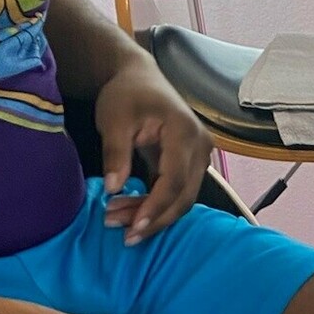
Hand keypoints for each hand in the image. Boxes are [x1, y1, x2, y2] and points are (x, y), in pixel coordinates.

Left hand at [95, 54, 210, 244]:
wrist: (138, 78)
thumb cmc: (126, 94)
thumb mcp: (114, 119)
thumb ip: (115, 153)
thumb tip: (113, 189)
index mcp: (184, 131)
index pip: (174, 180)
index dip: (155, 207)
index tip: (133, 227)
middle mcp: (201, 146)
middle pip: (184, 196)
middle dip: (155, 219)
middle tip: (124, 235)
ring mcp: (200, 157)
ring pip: (183, 199)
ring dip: (155, 216)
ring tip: (121, 224)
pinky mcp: (192, 164)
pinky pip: (179, 193)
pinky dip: (157, 206)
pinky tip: (134, 214)